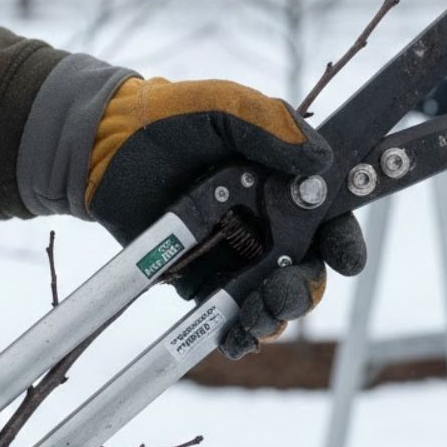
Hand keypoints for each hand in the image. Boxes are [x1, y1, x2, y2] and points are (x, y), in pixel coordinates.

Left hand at [87, 77, 366, 357]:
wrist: (102, 150)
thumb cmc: (166, 119)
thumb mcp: (222, 107)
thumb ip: (269, 125)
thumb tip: (319, 159)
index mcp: (283, 184)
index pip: (330, 219)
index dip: (345, 242)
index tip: (345, 258)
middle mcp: (267, 223)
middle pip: (307, 269)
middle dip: (306, 289)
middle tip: (285, 291)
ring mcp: (235, 255)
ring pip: (274, 298)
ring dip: (275, 315)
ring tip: (258, 316)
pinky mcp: (201, 279)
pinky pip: (229, 314)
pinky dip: (238, 332)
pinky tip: (235, 339)